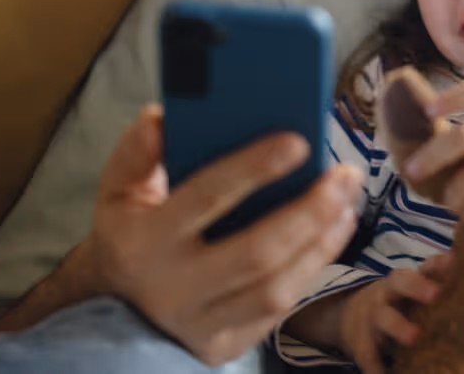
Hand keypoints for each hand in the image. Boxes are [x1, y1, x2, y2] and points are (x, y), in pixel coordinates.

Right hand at [86, 104, 362, 365]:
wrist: (115, 308)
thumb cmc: (129, 233)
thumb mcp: (117, 190)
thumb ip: (136, 152)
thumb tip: (160, 117)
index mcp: (145, 240)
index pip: (206, 197)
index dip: (254, 168)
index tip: (299, 141)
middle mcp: (173, 287)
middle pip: (256, 252)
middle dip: (310, 211)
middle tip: (346, 174)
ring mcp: (201, 324)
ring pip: (275, 288)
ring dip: (321, 242)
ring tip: (348, 200)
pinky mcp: (225, 346)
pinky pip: (278, 310)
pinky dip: (312, 269)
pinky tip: (334, 232)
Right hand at [338, 254, 452, 373]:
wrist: (351, 314)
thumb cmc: (397, 302)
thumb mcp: (412, 289)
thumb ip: (437, 280)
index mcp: (406, 280)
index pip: (424, 267)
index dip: (438, 264)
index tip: (454, 260)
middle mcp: (389, 293)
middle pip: (400, 283)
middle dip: (417, 287)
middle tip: (436, 294)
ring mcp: (373, 317)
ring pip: (384, 318)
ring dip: (398, 327)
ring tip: (414, 337)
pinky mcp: (362, 343)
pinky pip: (368, 354)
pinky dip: (377, 366)